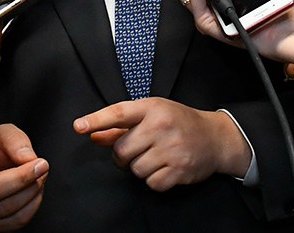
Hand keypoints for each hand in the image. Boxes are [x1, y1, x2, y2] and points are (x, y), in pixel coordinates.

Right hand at [0, 124, 48, 230]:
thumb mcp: (2, 134)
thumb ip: (14, 140)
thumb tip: (28, 158)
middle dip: (22, 178)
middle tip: (42, 164)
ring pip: (6, 209)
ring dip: (31, 191)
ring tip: (40, 173)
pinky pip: (16, 221)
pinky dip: (32, 205)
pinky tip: (35, 189)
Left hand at [73, 98, 251, 190]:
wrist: (214, 137)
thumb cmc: (177, 122)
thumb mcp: (150, 115)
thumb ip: (120, 125)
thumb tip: (92, 134)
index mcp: (151, 108)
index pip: (118, 113)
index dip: (96, 120)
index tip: (78, 126)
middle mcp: (161, 126)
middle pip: (122, 150)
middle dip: (123, 155)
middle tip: (136, 150)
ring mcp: (171, 149)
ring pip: (135, 169)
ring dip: (140, 168)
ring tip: (154, 157)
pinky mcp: (180, 170)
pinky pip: (151, 183)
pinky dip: (154, 180)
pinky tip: (164, 168)